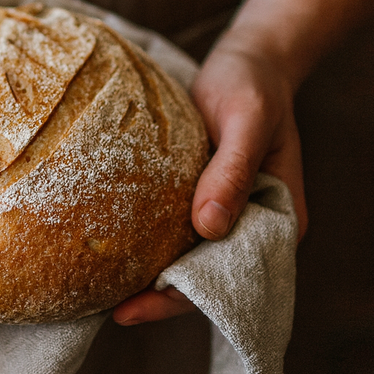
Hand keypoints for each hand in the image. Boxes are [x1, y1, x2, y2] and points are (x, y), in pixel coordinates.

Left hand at [113, 0, 373, 327]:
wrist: (246, 64)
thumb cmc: (253, 87)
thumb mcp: (248, 122)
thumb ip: (233, 172)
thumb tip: (207, 228)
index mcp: (277, 223)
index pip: (226, 279)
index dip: (178, 299)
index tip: (130, 309)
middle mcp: (248, 228)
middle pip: (200, 278)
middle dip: (154, 298)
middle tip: (103, 308)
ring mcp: (221, 214)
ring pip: (183, 258)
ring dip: (146, 275)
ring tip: (96, 289)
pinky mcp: (198, 197)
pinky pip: (170, 229)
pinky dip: (145, 243)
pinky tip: (109, 248)